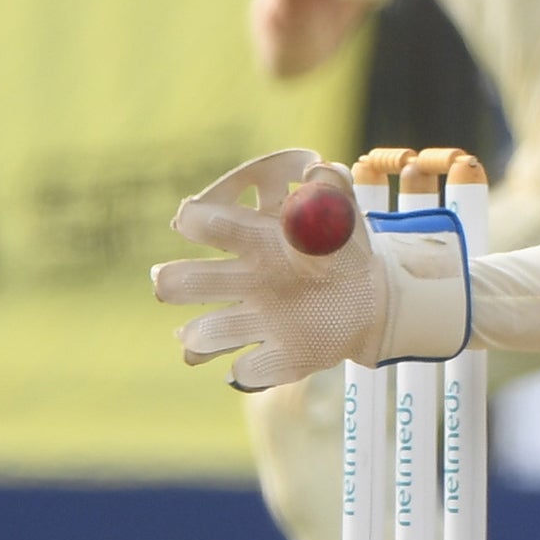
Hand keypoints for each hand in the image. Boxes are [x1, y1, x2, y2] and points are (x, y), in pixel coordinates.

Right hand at [152, 149, 470, 389]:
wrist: (372, 299)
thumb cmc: (345, 252)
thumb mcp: (346, 219)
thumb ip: (334, 192)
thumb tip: (321, 169)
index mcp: (253, 241)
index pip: (207, 225)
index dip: (196, 220)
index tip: (192, 218)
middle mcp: (241, 283)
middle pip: (184, 282)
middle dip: (173, 281)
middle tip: (167, 281)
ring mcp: (252, 322)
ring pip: (204, 333)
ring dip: (201, 334)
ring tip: (199, 335)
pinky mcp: (275, 357)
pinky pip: (247, 371)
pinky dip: (249, 369)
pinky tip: (260, 361)